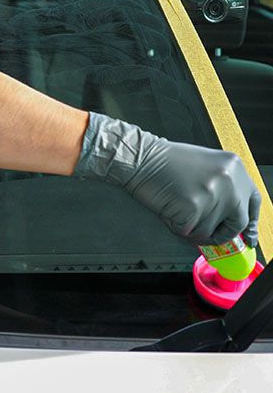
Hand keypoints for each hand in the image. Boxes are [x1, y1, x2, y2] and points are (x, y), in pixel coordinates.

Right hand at [75, 112, 260, 246]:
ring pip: (209, 231)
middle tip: (210, 235)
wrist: (138, 157)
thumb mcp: (205, 167)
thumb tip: (228, 218)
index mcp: (233, 167)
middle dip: (222, 233)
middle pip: (237, 222)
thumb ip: (222, 189)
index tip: (246, 234)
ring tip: (178, 208)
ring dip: (193, 228)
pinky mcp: (193, 208)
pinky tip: (170, 210)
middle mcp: (228, 180)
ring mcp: (212, 194)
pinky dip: (177, 227)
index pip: (253, 202)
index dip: (250, 221)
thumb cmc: (163, 161)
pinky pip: (189, 232)